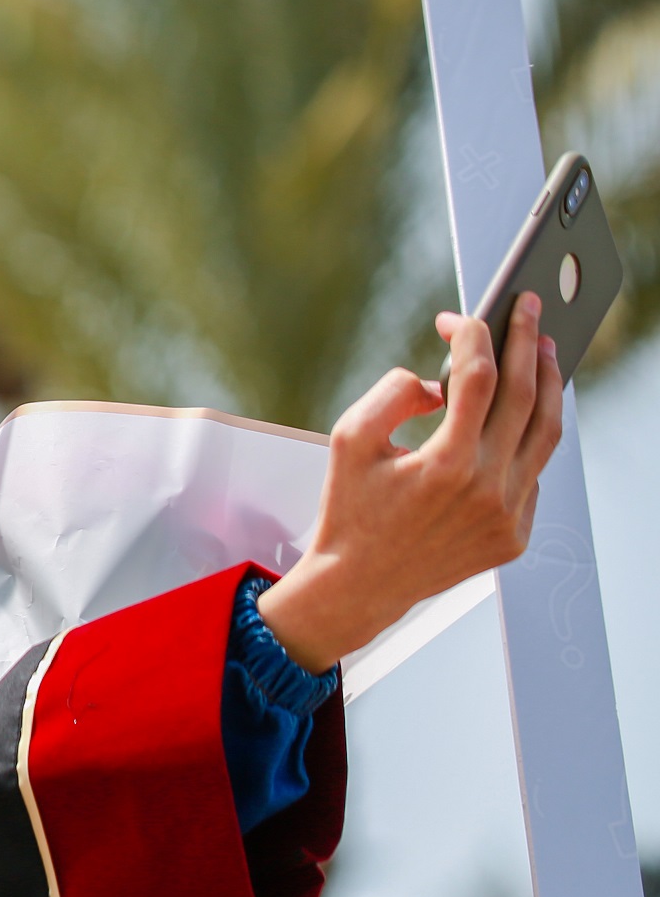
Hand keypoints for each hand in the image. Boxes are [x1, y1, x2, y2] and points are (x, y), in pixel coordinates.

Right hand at [258, 295, 563, 672]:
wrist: (359, 584)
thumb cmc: (350, 510)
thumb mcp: (349, 441)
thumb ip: (393, 395)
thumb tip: (438, 382)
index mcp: (445, 464)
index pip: (478, 378)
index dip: (472, 337)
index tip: (462, 319)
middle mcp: (486, 489)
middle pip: (524, 397)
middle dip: (525, 344)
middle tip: (528, 312)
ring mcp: (507, 515)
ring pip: (544, 435)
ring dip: (547, 387)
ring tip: (543, 354)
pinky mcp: (515, 534)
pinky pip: (532, 474)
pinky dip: (526, 439)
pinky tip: (517, 418)